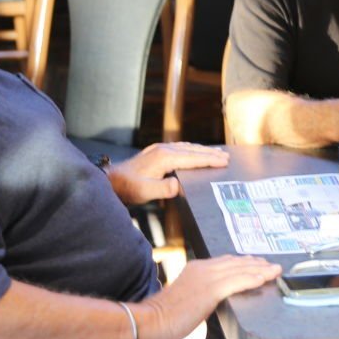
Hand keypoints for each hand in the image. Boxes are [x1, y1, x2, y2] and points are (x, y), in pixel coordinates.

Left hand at [109, 141, 228, 202]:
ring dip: (202, 150)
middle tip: (227, 156)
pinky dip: (192, 149)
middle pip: (193, 150)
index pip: (193, 158)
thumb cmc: (128, 187)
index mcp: (164, 158)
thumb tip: (178, 185)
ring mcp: (159, 149)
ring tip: (216, 153)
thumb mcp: (145, 192)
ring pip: (187, 147)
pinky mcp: (156, 152)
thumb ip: (163, 189)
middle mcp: (164, 149)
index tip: (224, 161)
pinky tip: (194, 152)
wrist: (111, 180)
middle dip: (210, 153)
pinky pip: (180, 148)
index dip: (210, 160)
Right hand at [138, 256, 281, 338]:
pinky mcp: (210, 290)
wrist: (151, 320)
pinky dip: (253, 278)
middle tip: (272, 265)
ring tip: (275, 271)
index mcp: (196, 268)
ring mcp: (207, 277)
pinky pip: (237, 281)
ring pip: (240, 270)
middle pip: (236, 262)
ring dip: (261, 269)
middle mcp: (203, 268)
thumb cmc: (164, 316)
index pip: (225, 261)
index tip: (257, 264)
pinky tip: (265, 278)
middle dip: (256, 263)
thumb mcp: (185, 298)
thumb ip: (199, 295)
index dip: (243, 262)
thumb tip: (209, 301)